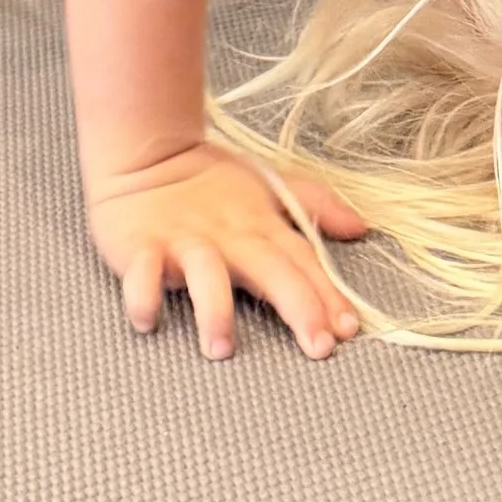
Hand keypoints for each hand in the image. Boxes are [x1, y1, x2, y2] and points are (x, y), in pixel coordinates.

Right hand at [87, 140, 367, 361]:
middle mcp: (229, 236)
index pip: (303, 260)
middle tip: (319, 346)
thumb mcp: (268, 187)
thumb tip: (361, 227)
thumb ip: (314, 206)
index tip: (348, 329)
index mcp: (260, 225)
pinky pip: (141, 272)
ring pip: (205, 274)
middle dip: (298, 306)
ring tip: (221, 348)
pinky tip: (147, 321)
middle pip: (270, 270)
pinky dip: (142, 294)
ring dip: (214, 309)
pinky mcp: (141, 245)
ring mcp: (184, 241)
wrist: (145, 153)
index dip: (328, 293)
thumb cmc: (210, 181)